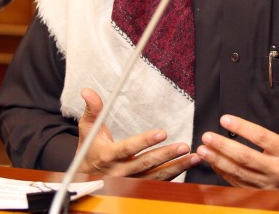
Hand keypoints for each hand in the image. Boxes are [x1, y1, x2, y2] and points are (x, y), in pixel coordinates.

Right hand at [76, 88, 200, 179]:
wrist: (85, 178)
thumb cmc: (89, 151)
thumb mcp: (88, 130)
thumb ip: (92, 110)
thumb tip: (87, 91)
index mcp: (108, 156)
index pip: (129, 149)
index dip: (145, 141)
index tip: (162, 133)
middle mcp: (119, 172)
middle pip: (146, 164)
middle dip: (166, 155)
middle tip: (185, 146)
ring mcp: (129, 182)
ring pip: (155, 176)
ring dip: (176, 167)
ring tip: (193, 157)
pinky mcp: (137, 187)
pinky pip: (158, 182)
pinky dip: (174, 175)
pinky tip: (187, 165)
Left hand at [196, 81, 278, 192]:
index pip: (262, 138)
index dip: (242, 128)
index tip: (225, 119)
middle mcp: (277, 169)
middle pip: (246, 158)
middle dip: (224, 147)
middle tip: (207, 136)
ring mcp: (268, 183)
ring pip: (239, 173)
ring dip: (219, 161)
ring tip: (203, 150)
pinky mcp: (262, 192)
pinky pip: (239, 184)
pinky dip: (224, 173)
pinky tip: (213, 163)